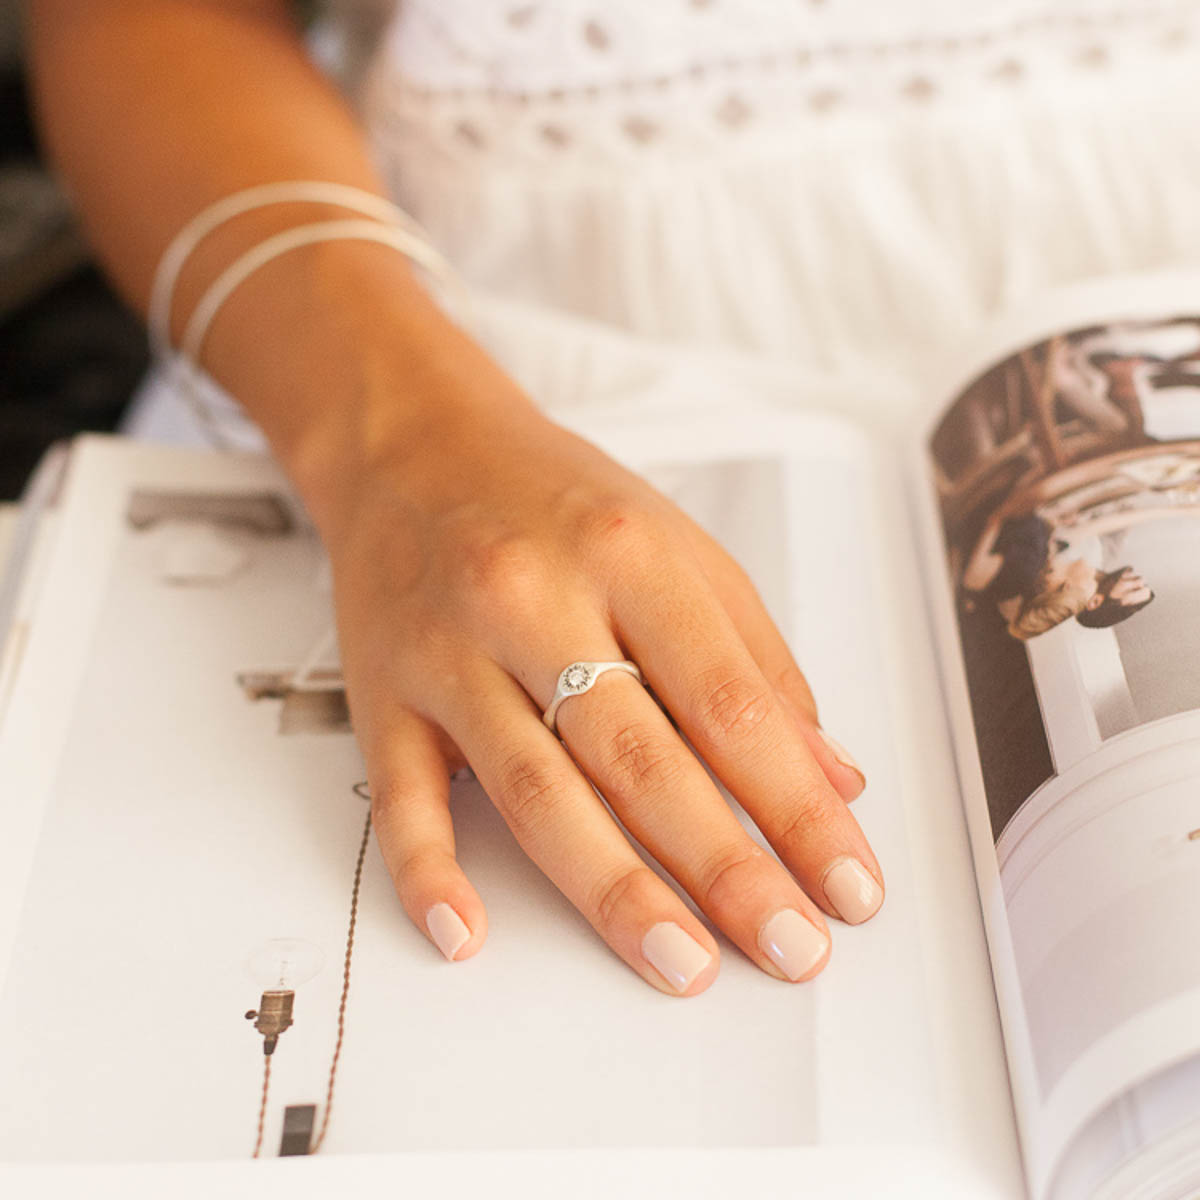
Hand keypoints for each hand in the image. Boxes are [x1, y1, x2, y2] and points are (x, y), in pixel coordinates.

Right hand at [321, 395, 882, 996]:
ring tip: (682, 965)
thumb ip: (755, 659)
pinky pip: (402, 793)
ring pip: (535, 791)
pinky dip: (430, 869)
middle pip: (641, 760)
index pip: (732, 705)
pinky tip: (470, 934)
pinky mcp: (383, 692)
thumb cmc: (555, 500)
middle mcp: (535, 601)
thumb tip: (831, 775)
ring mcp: (451, 651)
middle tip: (791, 948)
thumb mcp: (676, 547)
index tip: (847, 883)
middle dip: (726, 868)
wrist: (412, 445)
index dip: (798, 805)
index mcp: (629, 559)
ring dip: (613, 891)